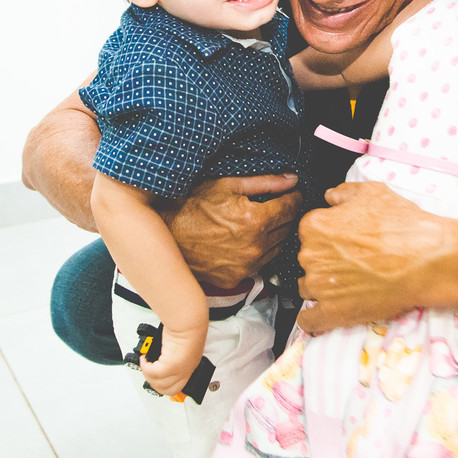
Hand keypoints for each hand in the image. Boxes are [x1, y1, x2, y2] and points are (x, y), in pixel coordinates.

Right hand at [140, 321, 206, 396]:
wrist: (189, 320)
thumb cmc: (187, 327)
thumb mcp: (181, 345)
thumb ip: (174, 354)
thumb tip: (161, 357)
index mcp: (190, 366)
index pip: (177, 386)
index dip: (164, 385)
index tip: (156, 379)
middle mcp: (186, 370)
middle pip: (167, 390)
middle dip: (154, 383)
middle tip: (148, 372)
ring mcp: (179, 370)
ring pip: (158, 384)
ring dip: (148, 375)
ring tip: (145, 363)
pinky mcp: (171, 365)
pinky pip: (153, 373)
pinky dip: (145, 367)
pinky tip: (144, 358)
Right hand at [163, 174, 300, 287]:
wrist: (164, 234)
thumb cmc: (192, 206)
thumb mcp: (228, 185)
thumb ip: (266, 182)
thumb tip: (292, 179)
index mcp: (255, 220)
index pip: (291, 208)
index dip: (294, 198)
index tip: (293, 194)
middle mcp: (254, 247)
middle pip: (287, 229)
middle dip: (285, 215)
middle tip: (279, 205)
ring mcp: (245, 266)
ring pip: (277, 248)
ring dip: (275, 235)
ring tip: (264, 222)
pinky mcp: (235, 278)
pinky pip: (260, 264)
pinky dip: (260, 252)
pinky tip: (250, 240)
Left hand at [296, 181, 448, 333]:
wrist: (425, 260)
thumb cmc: (403, 225)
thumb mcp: (373, 192)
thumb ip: (343, 192)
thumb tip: (331, 197)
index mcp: (316, 226)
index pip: (309, 232)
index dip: (328, 235)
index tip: (342, 241)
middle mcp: (311, 255)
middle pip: (308, 260)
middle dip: (326, 261)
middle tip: (353, 261)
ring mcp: (320, 286)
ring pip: (308, 288)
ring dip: (323, 287)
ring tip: (350, 284)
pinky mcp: (332, 312)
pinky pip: (309, 320)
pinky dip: (315, 318)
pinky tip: (327, 312)